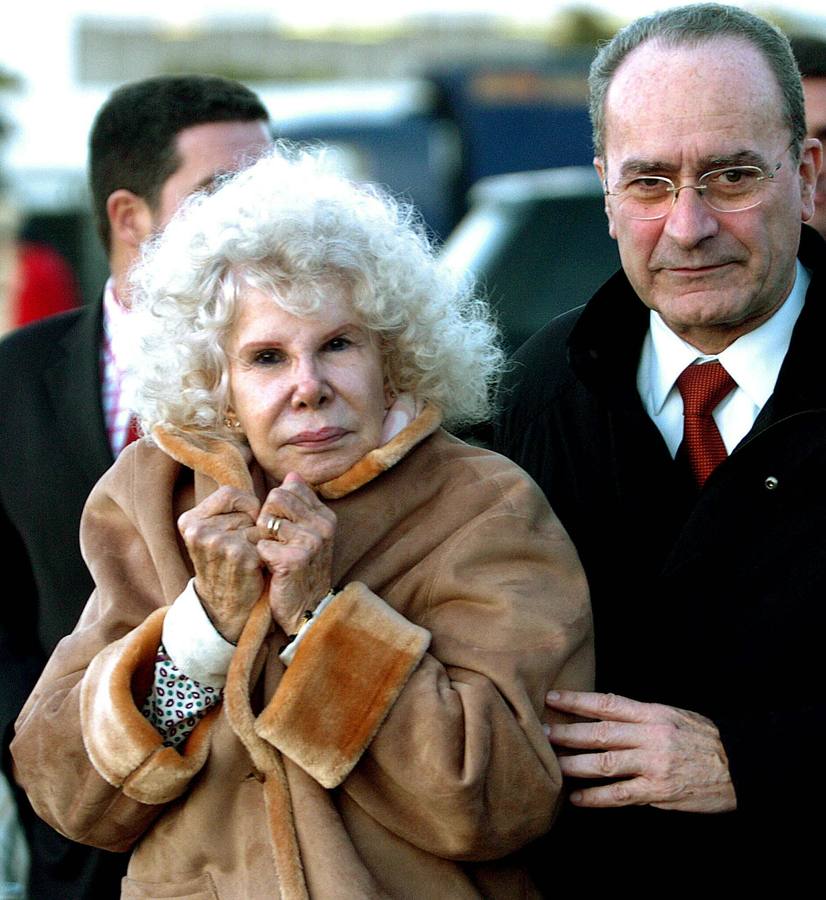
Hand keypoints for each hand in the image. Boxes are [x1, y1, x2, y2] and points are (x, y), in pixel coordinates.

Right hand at [178, 486, 262, 641]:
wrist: (225, 605)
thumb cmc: (227, 562)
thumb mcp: (216, 530)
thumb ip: (231, 505)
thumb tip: (288, 476)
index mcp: (190, 520)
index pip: (230, 492)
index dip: (245, 506)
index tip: (243, 524)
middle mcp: (199, 530)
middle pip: (247, 509)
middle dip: (252, 527)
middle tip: (240, 550)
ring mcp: (219, 543)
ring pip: (258, 525)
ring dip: (261, 541)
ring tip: (247, 558)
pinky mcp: (240, 556)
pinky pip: (266, 541)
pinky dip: (267, 553)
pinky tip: (255, 567)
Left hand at [256, 472, 335, 634]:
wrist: (307, 610)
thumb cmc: (301, 570)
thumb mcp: (306, 534)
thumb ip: (299, 503)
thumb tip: (292, 475)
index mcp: (325, 516)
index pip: (290, 488)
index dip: (276, 507)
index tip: (281, 528)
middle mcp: (322, 526)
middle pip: (277, 498)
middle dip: (266, 518)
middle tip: (273, 542)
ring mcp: (311, 542)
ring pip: (267, 521)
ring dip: (262, 540)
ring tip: (274, 557)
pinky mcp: (294, 560)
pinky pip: (262, 545)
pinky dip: (261, 558)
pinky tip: (272, 570)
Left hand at [545, 690, 736, 812]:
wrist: (742, 765)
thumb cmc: (704, 738)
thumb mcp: (674, 715)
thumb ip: (640, 715)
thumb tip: (605, 713)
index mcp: (652, 713)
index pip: (607, 704)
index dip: (577, 701)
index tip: (553, 698)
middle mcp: (650, 736)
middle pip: (599, 733)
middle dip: (567, 732)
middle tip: (541, 731)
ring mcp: (653, 765)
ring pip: (604, 764)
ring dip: (574, 764)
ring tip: (552, 763)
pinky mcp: (659, 791)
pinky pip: (620, 795)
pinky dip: (596, 797)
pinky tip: (577, 798)